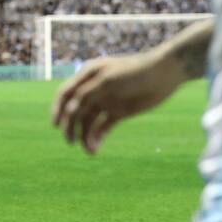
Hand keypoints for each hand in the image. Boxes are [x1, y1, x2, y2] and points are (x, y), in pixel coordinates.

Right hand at [51, 52, 183, 154]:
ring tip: (89, 150)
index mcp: (87, 76)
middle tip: (71, 142)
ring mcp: (105, 102)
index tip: (56, 126)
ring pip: (88, 122)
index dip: (57, 109)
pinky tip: (95, 149)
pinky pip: (102, 128)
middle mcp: (93, 89)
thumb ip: (87, 93)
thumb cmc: (134, 71)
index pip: (65, 93)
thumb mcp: (108, 79)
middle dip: (71, 127)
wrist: (164, 74)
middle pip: (75, 111)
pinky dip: (97, 138)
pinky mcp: (118, 113)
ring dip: (85, 136)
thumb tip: (69, 109)